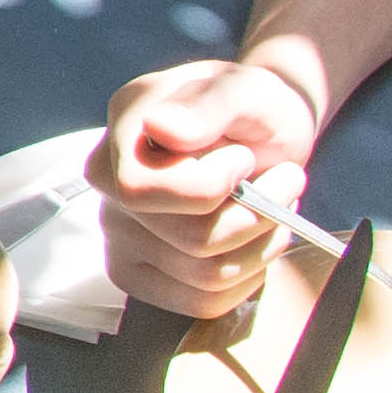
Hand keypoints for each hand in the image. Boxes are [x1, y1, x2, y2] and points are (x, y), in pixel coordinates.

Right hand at [96, 56, 324, 318]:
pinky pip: (202, 303)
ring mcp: (119, 233)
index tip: (244, 159)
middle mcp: (108, 184)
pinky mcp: (142, 273)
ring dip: (262, 243)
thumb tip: (160, 127)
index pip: (140, 191)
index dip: (209, 187)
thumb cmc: (252, 107)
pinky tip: (257, 239)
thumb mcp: (245, 90)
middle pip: (188, 240)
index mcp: (124, 129)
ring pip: (204, 275)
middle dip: (256, 214)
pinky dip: (249, 276)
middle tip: (284, 180)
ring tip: (276, 206)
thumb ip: (208, 105)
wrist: (262, 131)